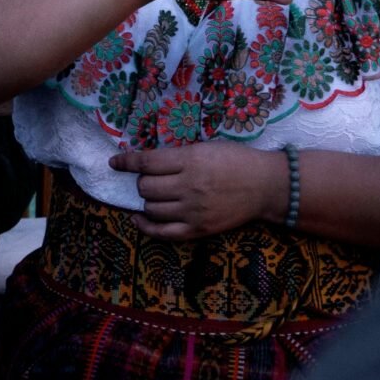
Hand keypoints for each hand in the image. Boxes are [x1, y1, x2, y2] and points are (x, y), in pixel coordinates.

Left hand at [109, 141, 286, 239]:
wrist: (265, 186)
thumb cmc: (237, 160)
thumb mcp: (207, 147)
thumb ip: (179, 155)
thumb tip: (148, 161)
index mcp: (191, 161)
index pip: (146, 162)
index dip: (126, 162)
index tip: (115, 162)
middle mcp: (188, 186)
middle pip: (145, 187)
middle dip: (142, 182)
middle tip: (150, 179)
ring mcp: (192, 211)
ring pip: (151, 208)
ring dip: (147, 200)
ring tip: (154, 195)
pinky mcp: (198, 230)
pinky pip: (162, 232)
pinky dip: (146, 226)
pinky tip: (140, 218)